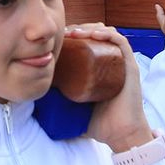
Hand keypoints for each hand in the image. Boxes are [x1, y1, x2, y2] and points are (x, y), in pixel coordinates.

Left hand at [71, 24, 154, 154]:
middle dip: (80, 29)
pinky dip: (108, 35)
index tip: (59, 38)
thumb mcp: (75, 110)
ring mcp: (123, 64)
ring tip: (75, 33)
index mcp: (102, 69)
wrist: (121, 136)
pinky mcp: (130, 67)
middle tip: (65, 33)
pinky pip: (122, 44)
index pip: (89, 42)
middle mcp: (114, 62)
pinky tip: (94, 34)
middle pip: (97, 35)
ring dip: (91, 28)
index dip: (75, 35)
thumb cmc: (100, 125)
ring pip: (108, 35)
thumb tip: (34, 110)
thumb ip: (59, 109)